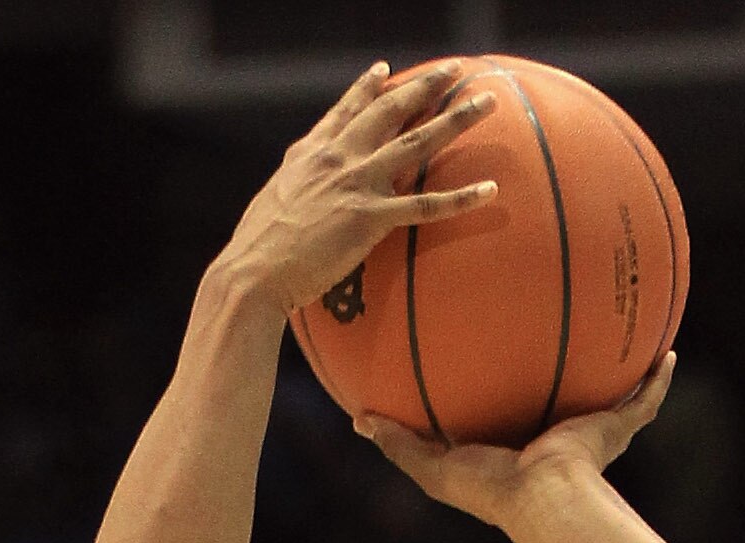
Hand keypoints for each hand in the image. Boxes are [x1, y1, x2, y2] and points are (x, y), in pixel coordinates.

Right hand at [218, 61, 499, 315]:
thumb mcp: (277, 198)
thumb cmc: (260, 247)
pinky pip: (427, 206)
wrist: (254, 271)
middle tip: (454, 69)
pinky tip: (491, 188)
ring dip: (457, 119)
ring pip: (418, 142)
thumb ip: (299, 183)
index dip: (366, 87)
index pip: (345, 109)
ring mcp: (357, 184)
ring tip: (488, 102)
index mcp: (311, 152)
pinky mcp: (371, 218)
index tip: (384, 69)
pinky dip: (462, 197)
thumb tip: (305, 187)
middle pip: (389, 110)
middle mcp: (337, 157)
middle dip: (425, 85)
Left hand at [355, 352, 675, 528]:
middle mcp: (558, 434)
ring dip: (620, 368)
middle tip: (561, 330)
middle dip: (567, 368)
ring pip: (611, 392)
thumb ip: (399, 443)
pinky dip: (659, 380)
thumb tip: (360, 419)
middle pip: (565, 392)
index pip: (512, 406)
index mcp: (518, 444)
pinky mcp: (618, 428)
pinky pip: (645, 398)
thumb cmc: (494, 491)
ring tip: (625, 329)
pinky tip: (669, 352)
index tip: (499, 353)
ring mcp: (592, 431)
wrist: (547, 500)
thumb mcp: (435, 467)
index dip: (507, 382)